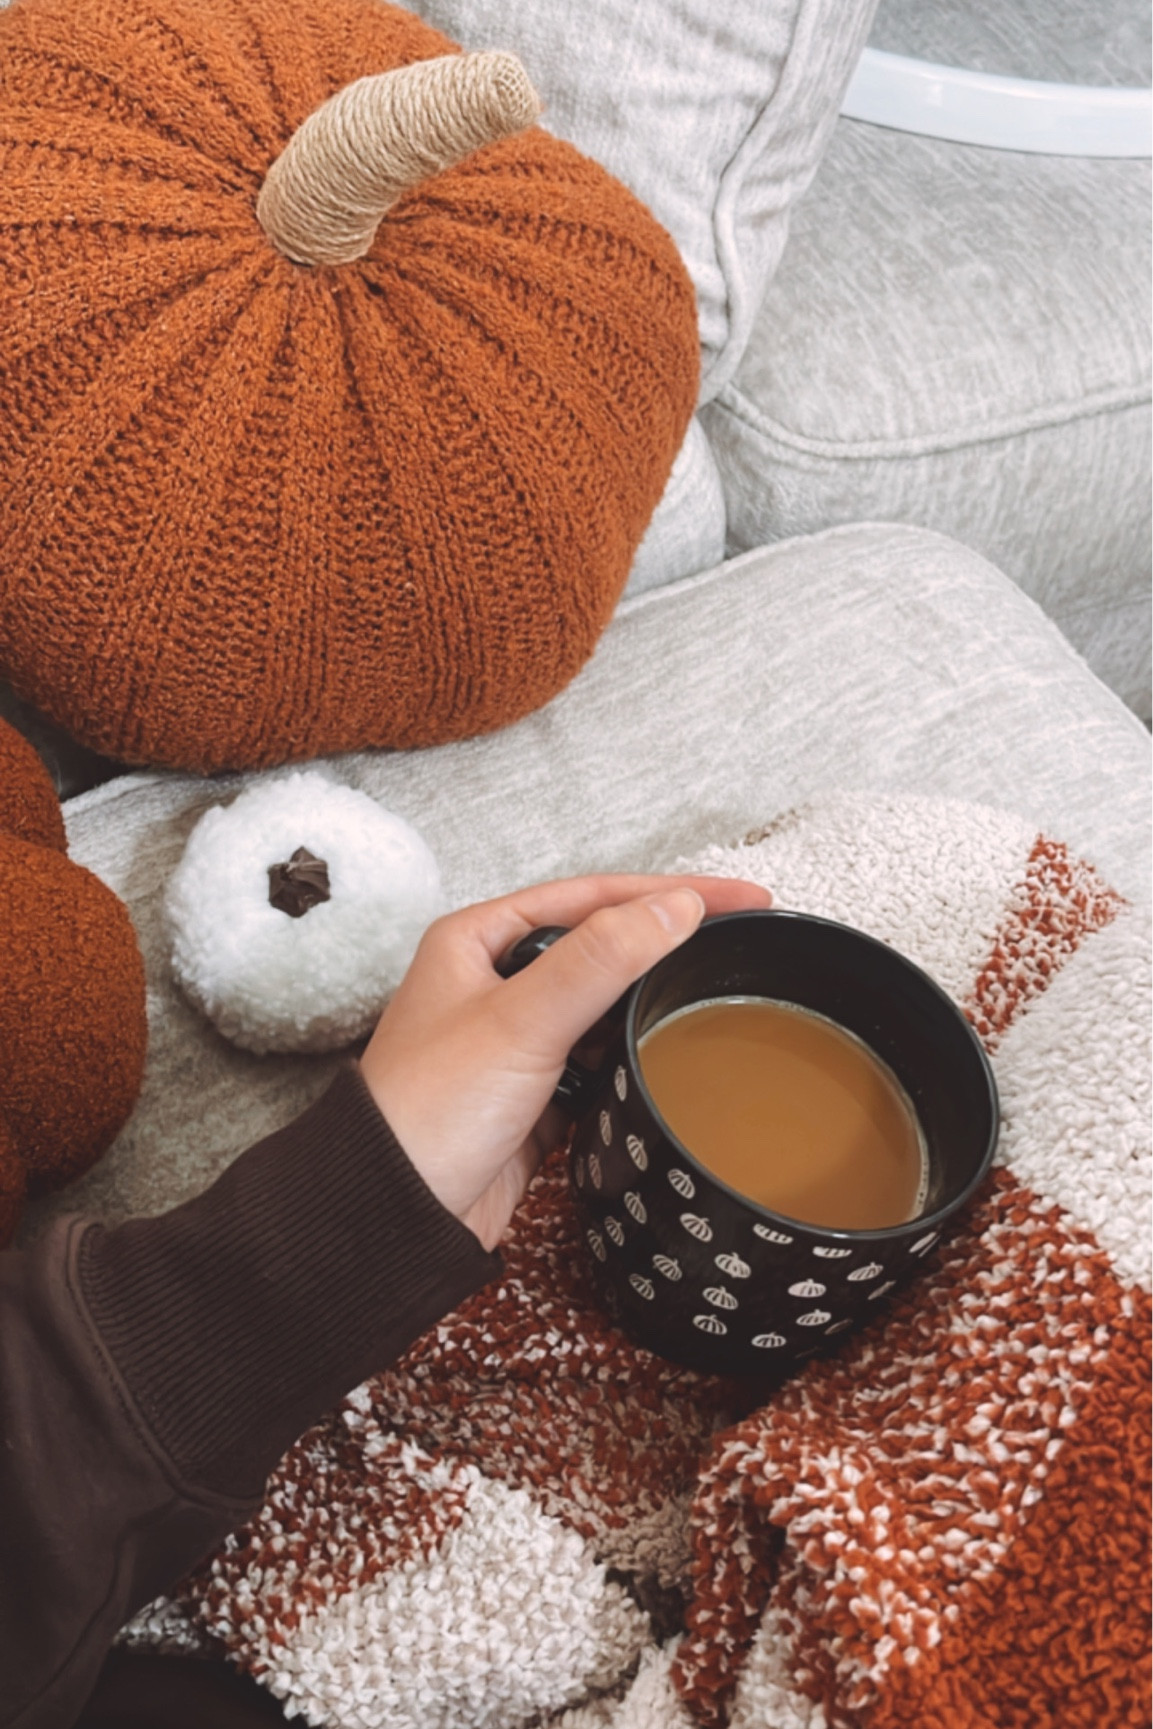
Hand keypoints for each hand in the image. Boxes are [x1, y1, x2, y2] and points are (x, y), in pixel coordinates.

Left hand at [359, 873, 771, 1249]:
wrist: (396, 1215)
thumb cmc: (425, 1113)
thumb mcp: (520, 1020)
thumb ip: (600, 959)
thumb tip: (673, 908)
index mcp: (478, 940)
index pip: (592, 897)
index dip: (669, 891)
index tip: (738, 898)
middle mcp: (494, 981)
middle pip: (602, 943)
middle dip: (669, 937)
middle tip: (743, 936)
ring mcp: (516, 1038)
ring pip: (604, 1002)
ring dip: (654, 994)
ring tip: (720, 983)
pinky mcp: (535, 1093)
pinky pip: (600, 1058)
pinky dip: (634, 1052)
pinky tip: (670, 1048)